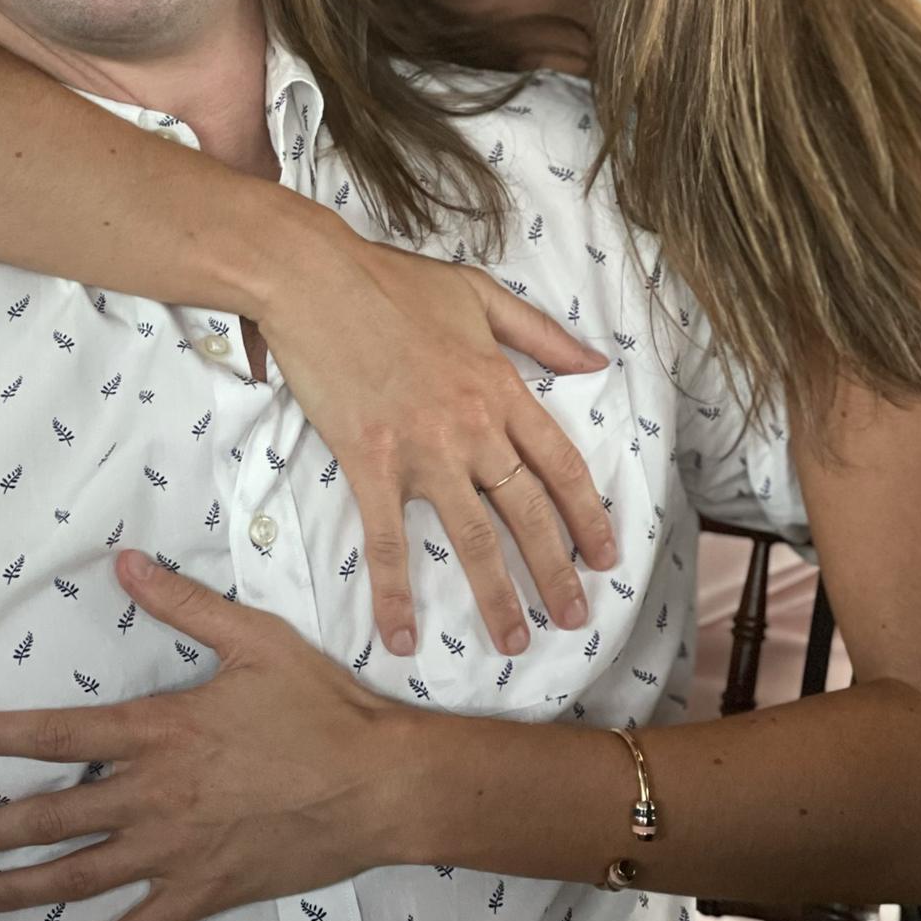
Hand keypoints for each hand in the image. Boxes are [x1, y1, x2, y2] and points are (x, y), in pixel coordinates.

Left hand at [0, 551, 416, 920]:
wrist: (378, 782)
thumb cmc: (320, 705)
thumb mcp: (255, 639)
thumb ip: (185, 604)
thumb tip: (127, 562)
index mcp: (161, 729)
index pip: (58, 734)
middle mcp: (155, 795)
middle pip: (53, 814)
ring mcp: (175, 851)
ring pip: (77, 875)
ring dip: (16, 886)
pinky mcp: (201, 893)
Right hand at [258, 219, 615, 655]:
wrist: (315, 279)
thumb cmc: (391, 281)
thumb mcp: (479, 294)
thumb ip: (541, 333)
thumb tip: (596, 365)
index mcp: (501, 387)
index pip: (560, 464)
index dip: (588, 516)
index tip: (606, 556)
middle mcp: (473, 427)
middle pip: (528, 512)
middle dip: (557, 572)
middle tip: (574, 618)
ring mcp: (422, 450)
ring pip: (473, 536)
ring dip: (496, 596)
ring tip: (514, 642)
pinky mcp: (370, 463)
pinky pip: (387, 541)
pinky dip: (395, 593)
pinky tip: (402, 636)